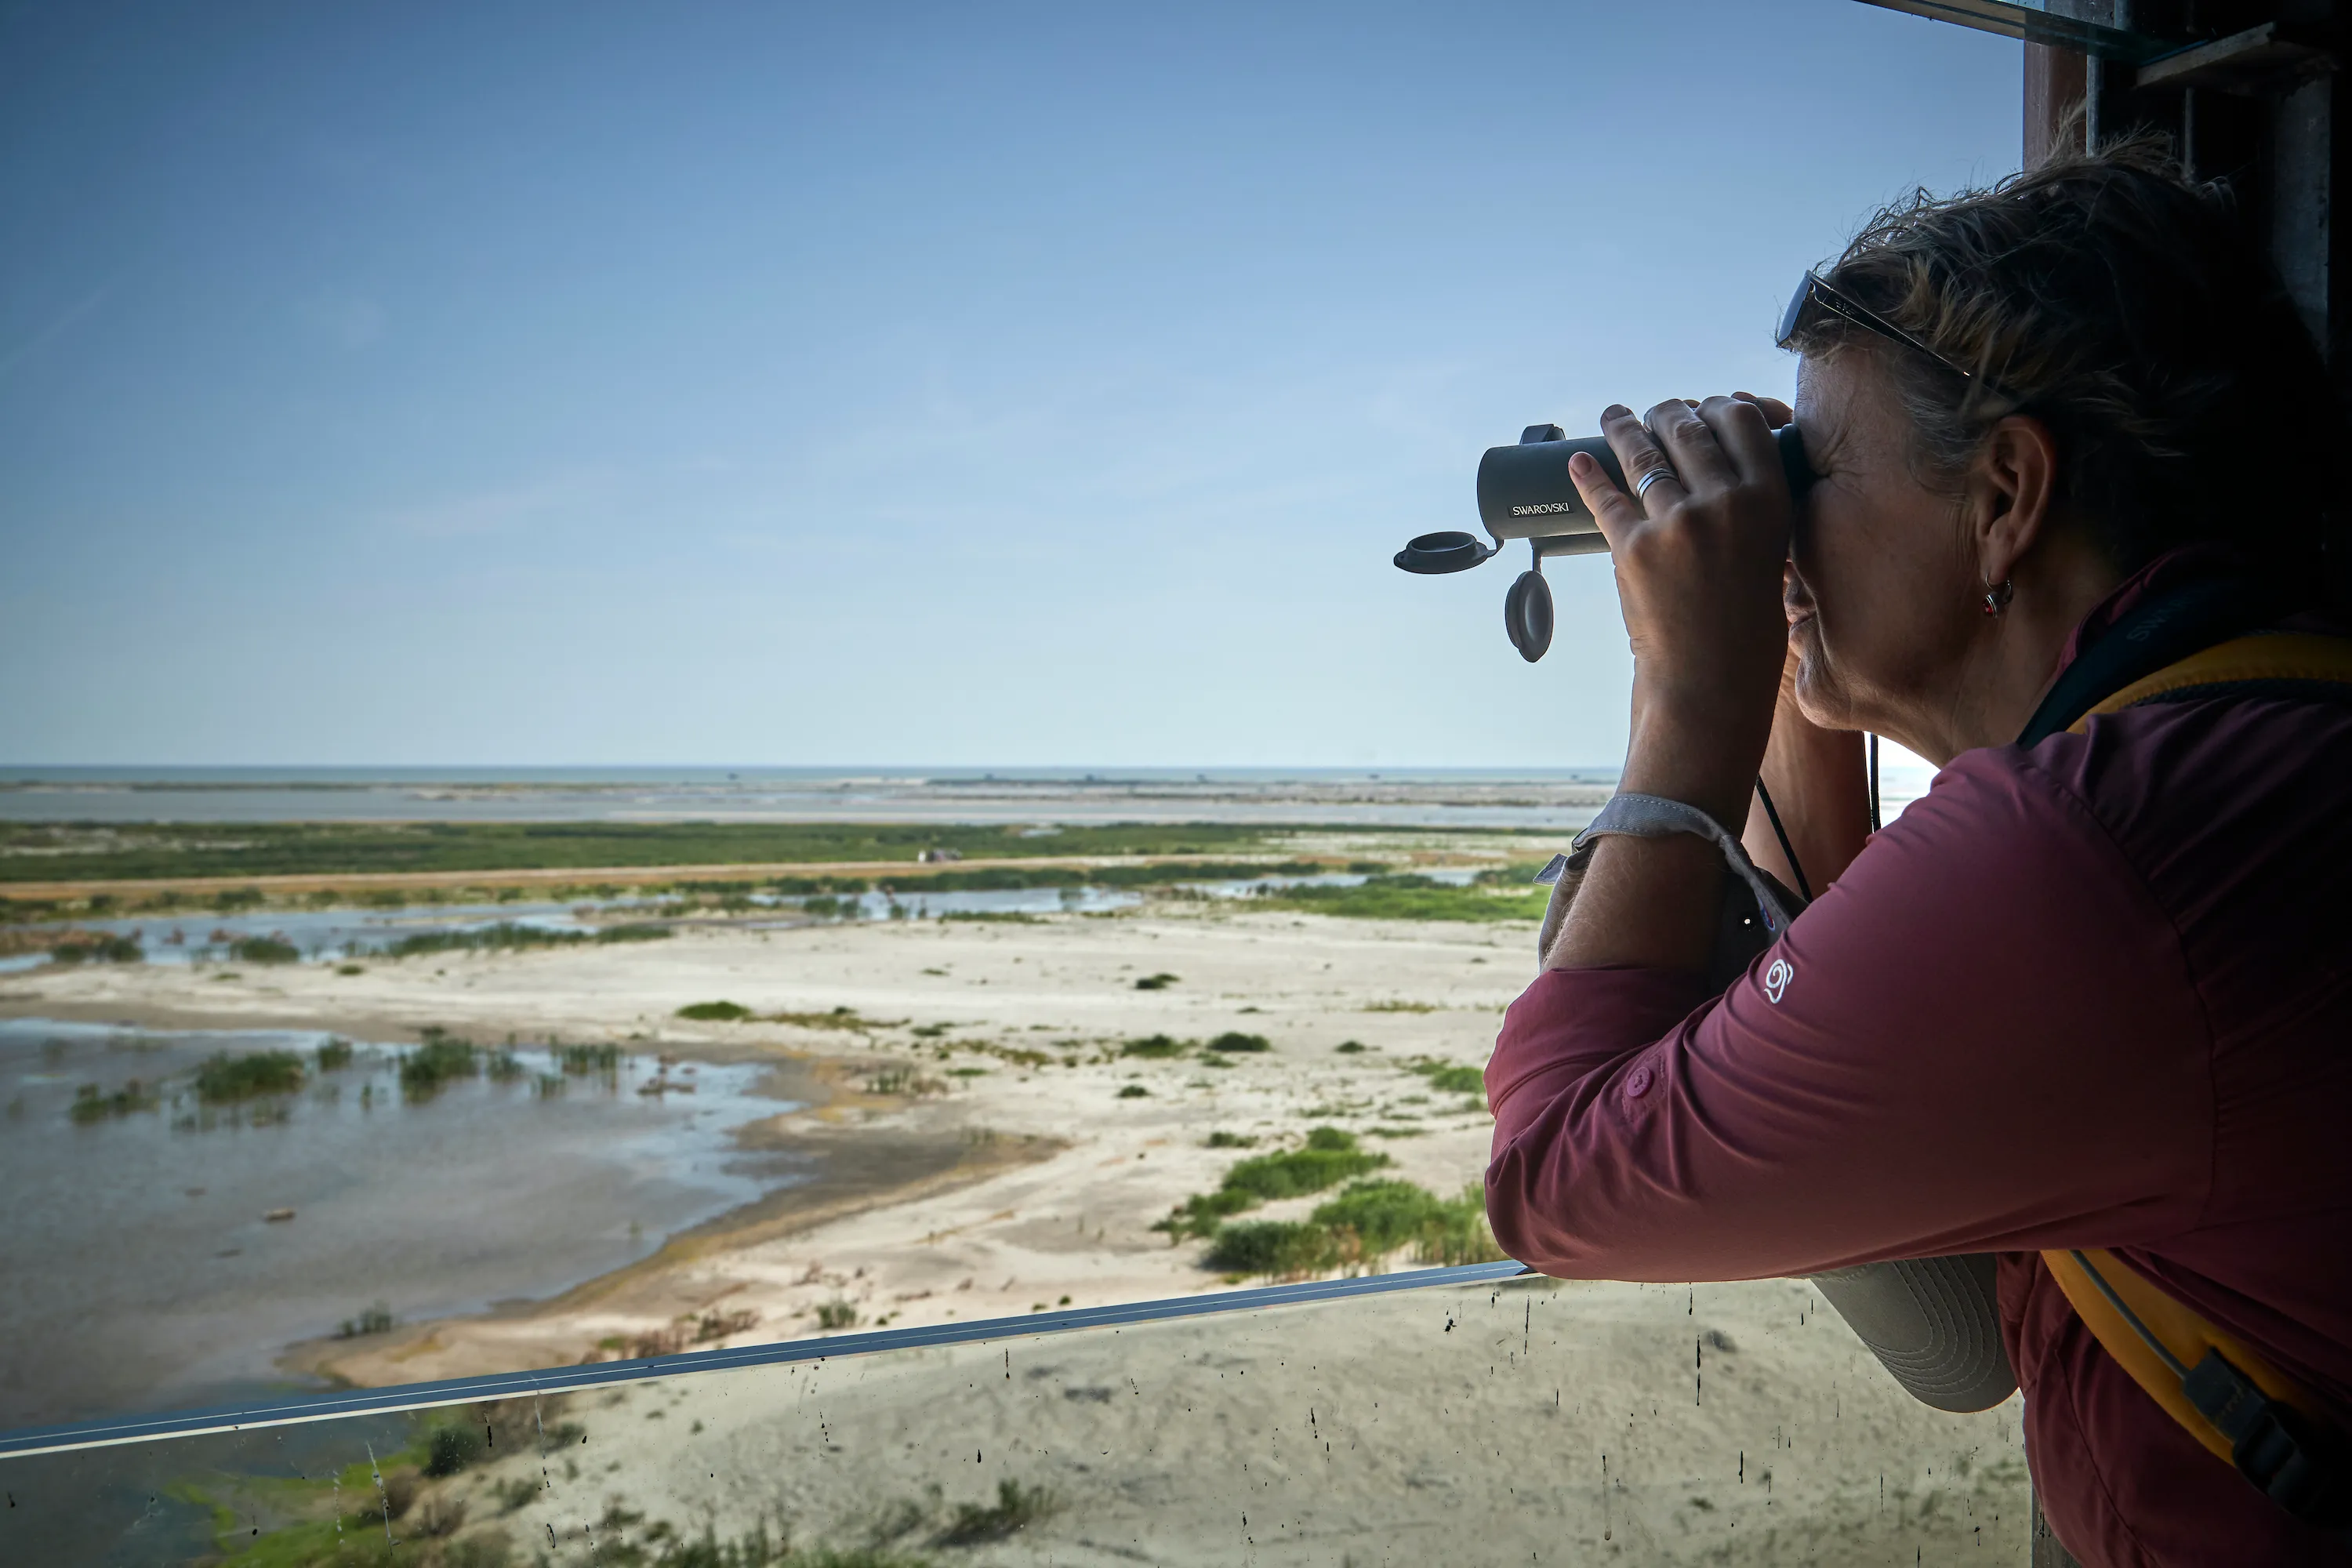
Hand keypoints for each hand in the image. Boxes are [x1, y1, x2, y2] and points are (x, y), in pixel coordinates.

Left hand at [1570, 395, 1794, 829]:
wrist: (1711, 681)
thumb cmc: (1744, 624)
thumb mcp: (1771, 553)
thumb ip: (1750, 505)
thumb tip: (1714, 461)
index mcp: (1768, 499)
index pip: (1741, 420)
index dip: (1716, 405)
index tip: (1701, 406)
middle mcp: (1725, 502)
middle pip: (1688, 428)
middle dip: (1665, 413)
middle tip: (1653, 412)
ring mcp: (1676, 523)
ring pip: (1643, 454)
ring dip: (1623, 428)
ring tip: (1612, 417)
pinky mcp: (1633, 547)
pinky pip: (1606, 498)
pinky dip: (1588, 477)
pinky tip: (1578, 463)